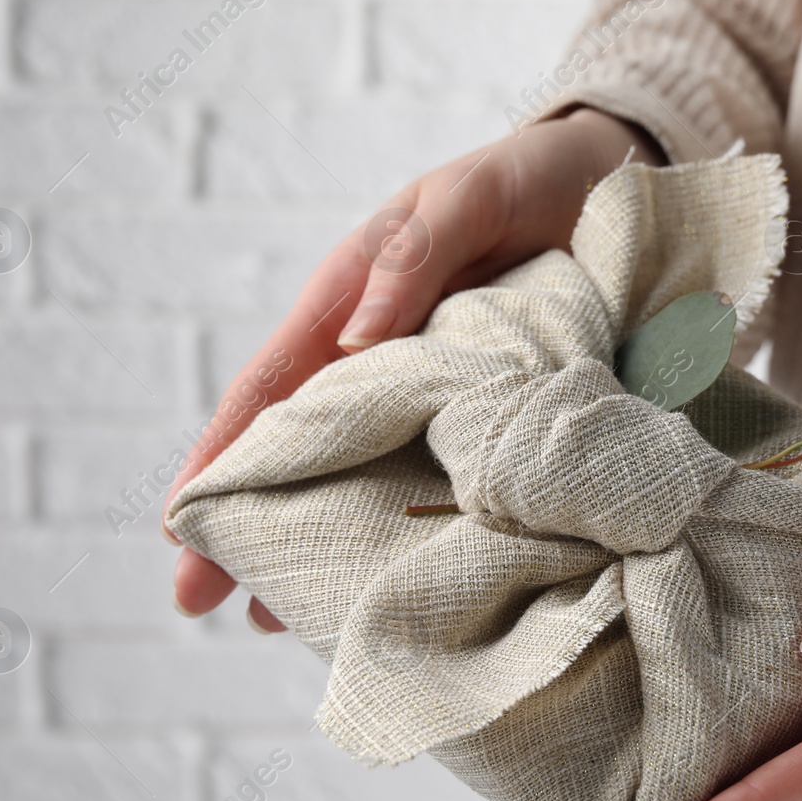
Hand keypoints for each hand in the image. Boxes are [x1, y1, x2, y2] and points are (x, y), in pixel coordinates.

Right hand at [165, 108, 663, 628]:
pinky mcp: (494, 417)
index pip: (274, 386)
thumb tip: (355, 338)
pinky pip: (442, 481)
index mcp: (354, 300)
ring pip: (365, 478)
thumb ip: (416, 255)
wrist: (622, 185)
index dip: (222, 452)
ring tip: (286, 621)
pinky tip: (402, 580)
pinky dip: (413, 530)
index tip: (179, 525)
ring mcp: (438, 395)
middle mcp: (383, 358)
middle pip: (305, 451)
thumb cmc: (531, 179)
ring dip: (328, 544)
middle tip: (206, 604)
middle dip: (251, 522)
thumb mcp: (469, 196)